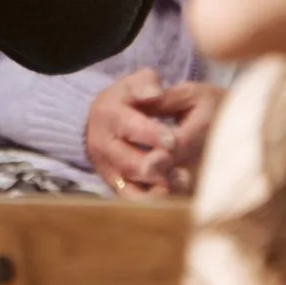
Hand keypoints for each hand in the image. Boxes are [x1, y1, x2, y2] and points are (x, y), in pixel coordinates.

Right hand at [85, 74, 223, 200]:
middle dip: (155, 165)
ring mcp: (108, 169)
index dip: (151, 134)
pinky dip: (151, 201)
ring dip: (158, 186)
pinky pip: (132, 201)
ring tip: (182, 178)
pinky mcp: (116, 186)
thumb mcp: (136, 83)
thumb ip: (146, 83)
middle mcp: (103, 145)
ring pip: (131, 186)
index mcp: (108, 114)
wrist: (104, 122)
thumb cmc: (129, 100)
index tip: (172, 139)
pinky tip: (172, 192)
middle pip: (128, 162)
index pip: (129, 126)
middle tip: (176, 163)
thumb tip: (155, 93)